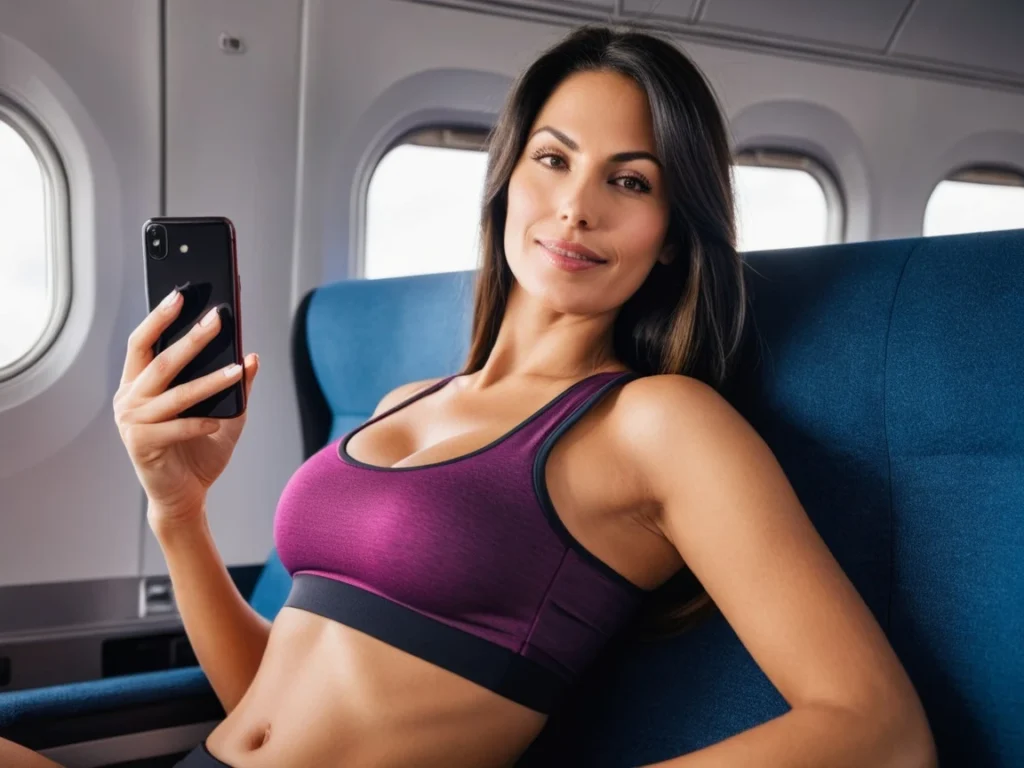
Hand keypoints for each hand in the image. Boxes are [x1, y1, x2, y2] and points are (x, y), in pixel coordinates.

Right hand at [113, 289, 258, 528]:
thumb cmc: (199, 451)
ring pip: (175, 393)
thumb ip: (236, 385)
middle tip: (217, 318)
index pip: (143, 342)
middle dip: (192, 338)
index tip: (181, 294)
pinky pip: (176, 427)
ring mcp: (132, 423)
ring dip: (208, 380)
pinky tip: (219, 420)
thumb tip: (253, 356)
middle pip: (161, 361)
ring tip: (235, 369)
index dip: (160, 317)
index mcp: (140, 384)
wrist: (186, 495)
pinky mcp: (141, 445)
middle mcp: (129, 399)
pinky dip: (200, 422)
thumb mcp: (225, 413)